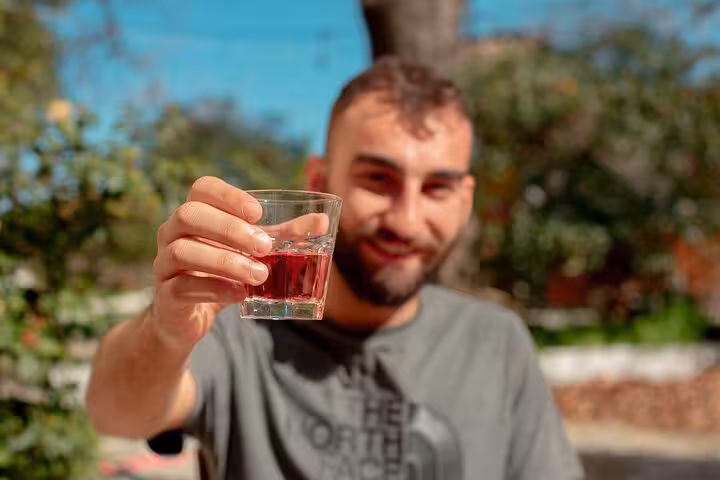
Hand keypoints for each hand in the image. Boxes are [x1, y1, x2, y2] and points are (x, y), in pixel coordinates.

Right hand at [149, 176, 272, 347]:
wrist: (188, 318)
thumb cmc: (222, 274)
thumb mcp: (252, 252)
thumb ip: (283, 236)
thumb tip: (322, 222)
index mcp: (195, 213)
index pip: (202, 188)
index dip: (229, 196)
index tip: (259, 213)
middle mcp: (173, 232)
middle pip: (190, 214)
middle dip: (229, 228)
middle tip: (265, 247)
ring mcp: (164, 262)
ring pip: (184, 251)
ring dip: (226, 261)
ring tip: (259, 275)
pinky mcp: (165, 294)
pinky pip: (182, 286)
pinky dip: (215, 289)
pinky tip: (240, 295)